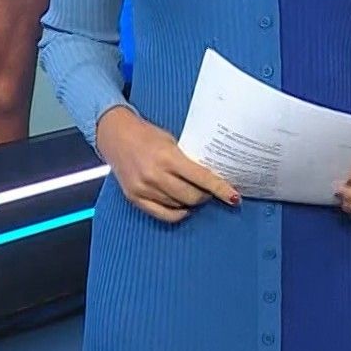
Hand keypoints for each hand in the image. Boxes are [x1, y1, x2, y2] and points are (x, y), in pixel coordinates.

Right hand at [96, 106, 240, 224]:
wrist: (116, 136)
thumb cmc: (147, 135)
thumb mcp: (172, 141)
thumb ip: (188, 160)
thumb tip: (211, 179)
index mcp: (167, 157)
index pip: (202, 178)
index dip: (221, 189)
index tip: (234, 197)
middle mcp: (155, 175)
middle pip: (192, 197)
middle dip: (205, 195)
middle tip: (208, 189)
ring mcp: (144, 189)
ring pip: (179, 206)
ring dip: (190, 202)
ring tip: (191, 192)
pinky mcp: (135, 198)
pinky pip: (164, 215)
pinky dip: (177, 213)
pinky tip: (182, 206)